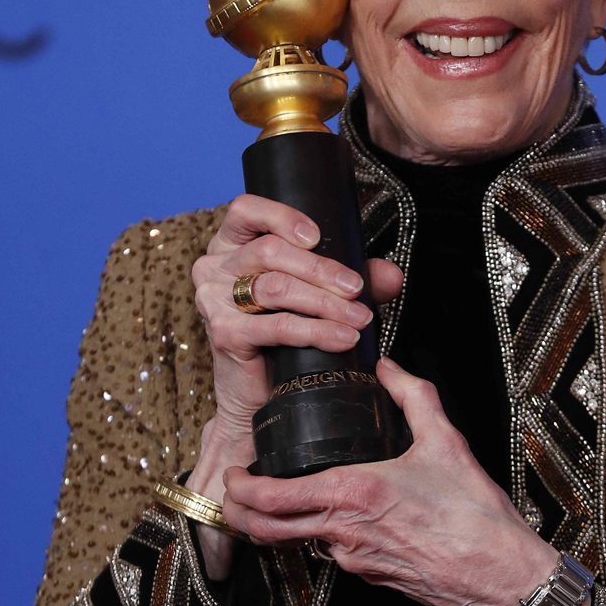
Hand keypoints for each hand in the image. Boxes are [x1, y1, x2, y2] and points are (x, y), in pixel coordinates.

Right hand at [186, 194, 401, 575]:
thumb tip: (391, 274)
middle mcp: (215, 267)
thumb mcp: (319, 297)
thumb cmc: (283, 337)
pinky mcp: (223, 334)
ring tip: (359, 318)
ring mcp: (213, 300)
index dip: (281, 216)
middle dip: (322, 270)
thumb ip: (352, 279)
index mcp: (231, 245)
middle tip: (358, 288)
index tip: (317, 235)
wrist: (256, 395)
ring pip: (275, 286)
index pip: (246, 210)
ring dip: (325, 302)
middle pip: (269, 251)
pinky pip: (275, 326)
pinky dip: (314, 331)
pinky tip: (342, 338)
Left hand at [222, 357, 558, 605]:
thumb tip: (389, 367)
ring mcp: (354, 560)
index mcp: (352, 495)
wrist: (499, 574)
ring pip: (300, 543)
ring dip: (280, 524)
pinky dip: (320, 535)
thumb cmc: (474, 515)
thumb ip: (413, 395)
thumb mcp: (445, 441)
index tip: (234, 471)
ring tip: (278, 499)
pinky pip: (333, 553)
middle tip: (234, 492)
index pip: (273, 498)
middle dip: (241, 512)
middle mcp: (343, 533)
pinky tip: (334, 515)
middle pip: (268, 530)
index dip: (242, 487)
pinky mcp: (370, 577)